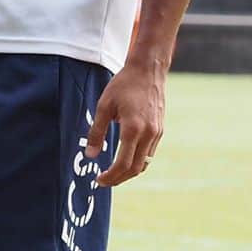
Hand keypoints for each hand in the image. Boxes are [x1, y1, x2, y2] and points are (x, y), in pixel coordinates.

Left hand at [84, 61, 164, 186]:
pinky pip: (150, 153)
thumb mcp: (104, 106)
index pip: (123, 164)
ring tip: (114, 171)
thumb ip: (97, 132)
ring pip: (145, 163)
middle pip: (135, 169)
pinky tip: (126, 156)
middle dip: (119, 179)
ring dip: (129, 171)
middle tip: (105, 180)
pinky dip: (138, 160)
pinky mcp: (160, 129)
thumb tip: (91, 155)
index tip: (99, 180)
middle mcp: (148, 134)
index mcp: (133, 129)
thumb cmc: (124, 85)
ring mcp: (157, 133)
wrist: (148, 70)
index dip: (111, 176)